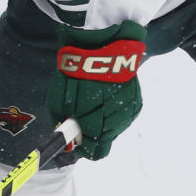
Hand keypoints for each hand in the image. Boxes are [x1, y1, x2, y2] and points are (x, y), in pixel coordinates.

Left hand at [46, 22, 146, 160]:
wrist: (104, 44)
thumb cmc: (77, 71)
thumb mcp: (59, 98)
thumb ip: (63, 122)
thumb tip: (66, 140)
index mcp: (95, 121)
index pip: (93, 152)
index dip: (83, 149)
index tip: (75, 143)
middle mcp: (115, 119)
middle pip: (104, 141)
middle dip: (92, 133)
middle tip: (82, 118)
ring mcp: (128, 110)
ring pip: (115, 129)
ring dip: (104, 122)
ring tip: (95, 101)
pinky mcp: (137, 101)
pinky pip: (123, 116)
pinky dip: (114, 111)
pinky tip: (106, 96)